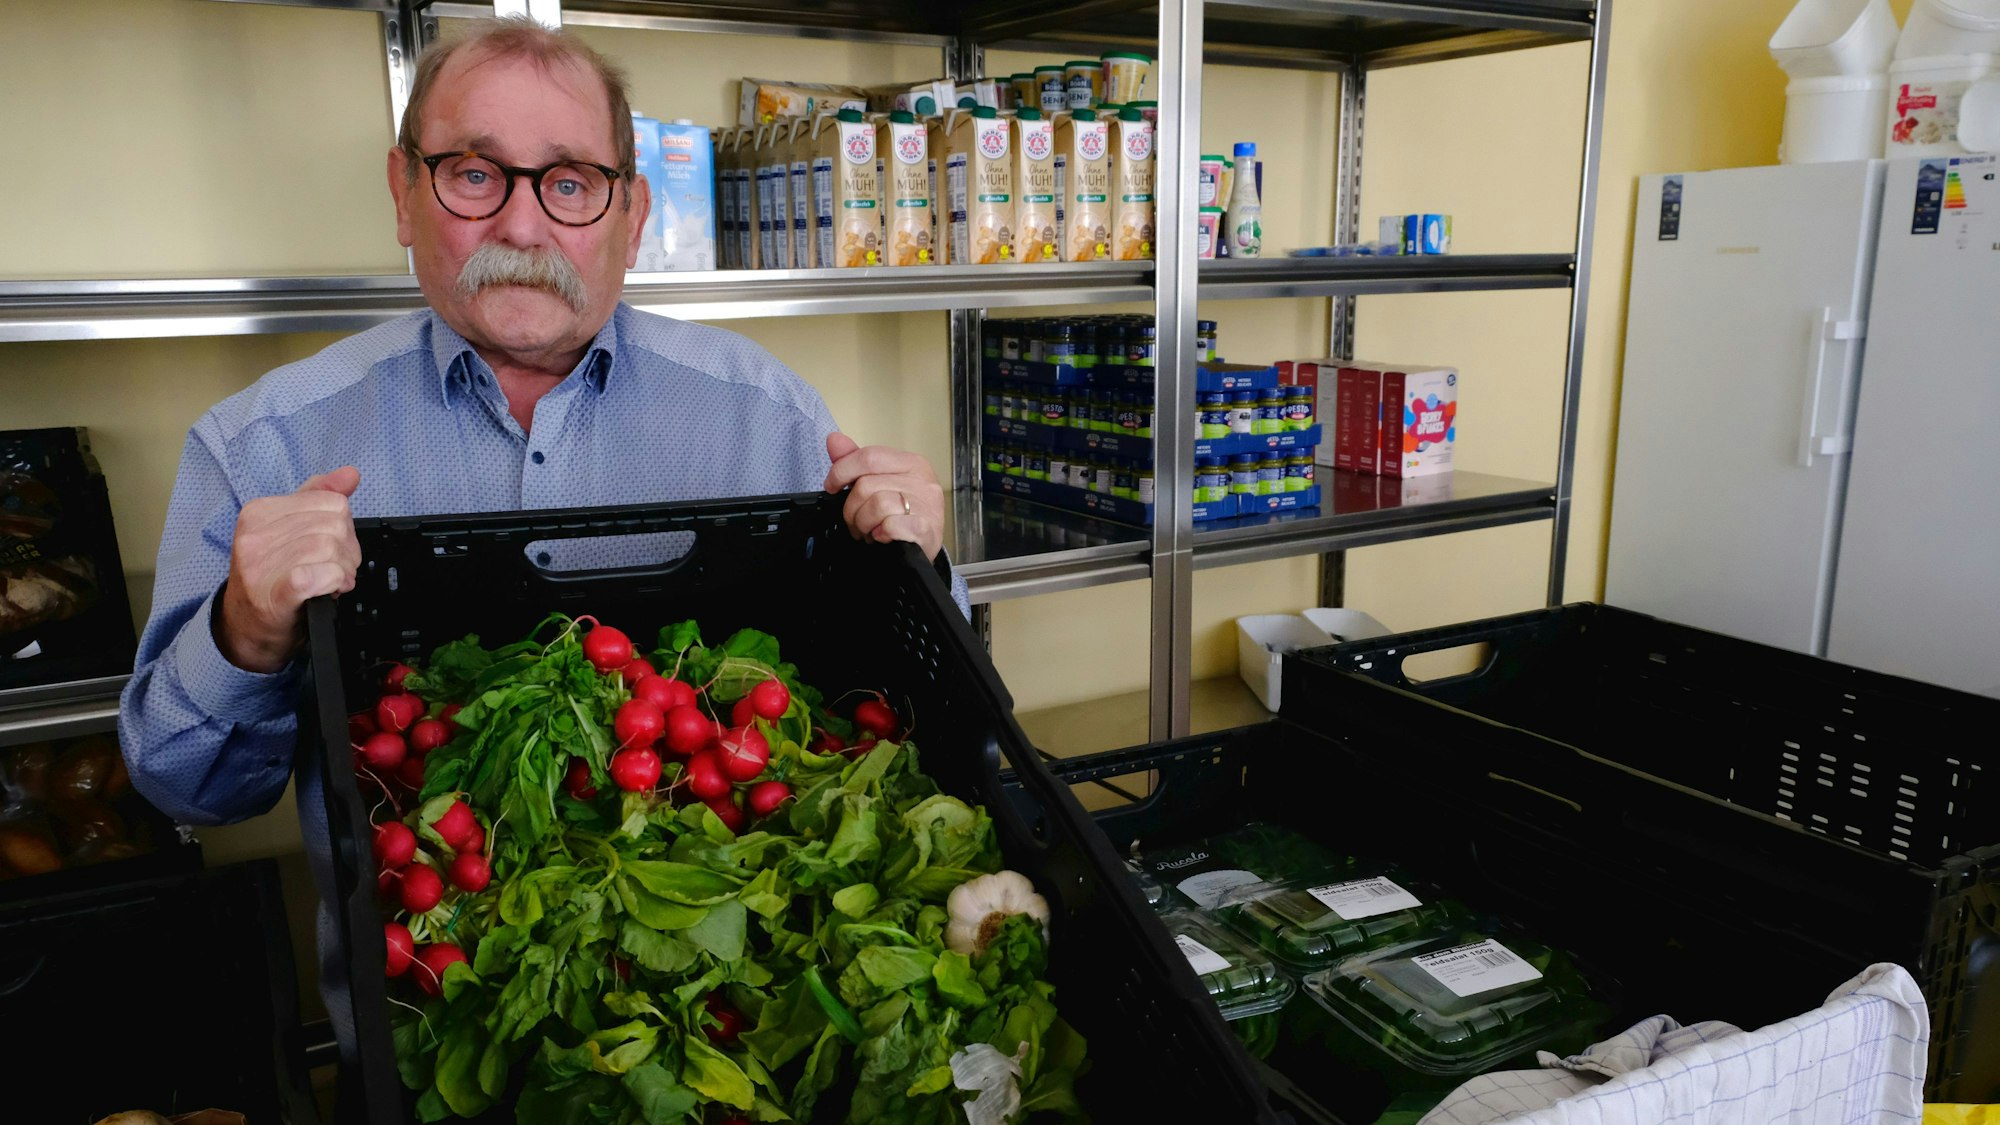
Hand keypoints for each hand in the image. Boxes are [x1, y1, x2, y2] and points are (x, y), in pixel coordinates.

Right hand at [214, 467, 362, 673]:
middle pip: (336, 524)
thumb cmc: (272, 579)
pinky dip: (335, 582)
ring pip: (332, 548)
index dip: (345, 527)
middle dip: (347, 551)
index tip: (333, 548)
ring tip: (331, 582)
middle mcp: (255, 534)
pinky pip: (323, 574)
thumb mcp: (291, 532)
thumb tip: (350, 474)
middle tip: (335, 569)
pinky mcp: (275, 593)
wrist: (246, 628)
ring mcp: (261, 564)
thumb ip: (318, 499)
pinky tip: (329, 590)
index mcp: (259, 511)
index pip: (331, 501)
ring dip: (343, 570)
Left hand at [823, 433, 944, 562]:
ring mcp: (927, 504)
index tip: (832, 486)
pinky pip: (891, 525)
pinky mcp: (927, 529)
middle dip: (852, 509)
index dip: (842, 471)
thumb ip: (856, 462)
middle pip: (867, 484)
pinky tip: (883, 536)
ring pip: (877, 505)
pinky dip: (880, 533)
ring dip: (865, 524)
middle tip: (857, 521)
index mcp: (911, 463)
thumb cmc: (902, 515)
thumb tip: (834, 439)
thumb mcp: (880, 484)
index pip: (869, 457)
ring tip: (870, 530)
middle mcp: (923, 480)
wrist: (923, 548)